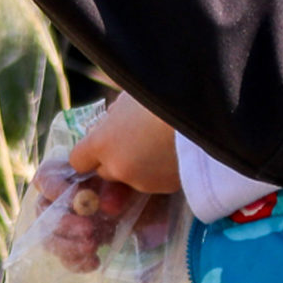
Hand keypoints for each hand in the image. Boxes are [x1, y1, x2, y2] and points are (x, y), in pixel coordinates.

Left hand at [67, 94, 181, 194]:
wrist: (203, 111)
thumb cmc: (163, 94)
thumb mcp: (130, 98)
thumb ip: (115, 115)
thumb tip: (111, 121)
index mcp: (102, 143)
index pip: (78, 159)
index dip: (89, 150)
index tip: (102, 139)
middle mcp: (117, 168)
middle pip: (105, 171)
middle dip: (115, 158)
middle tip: (134, 139)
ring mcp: (143, 181)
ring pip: (132, 177)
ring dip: (139, 165)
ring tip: (159, 143)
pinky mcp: (167, 188)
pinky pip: (156, 180)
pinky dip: (160, 170)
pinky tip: (174, 152)